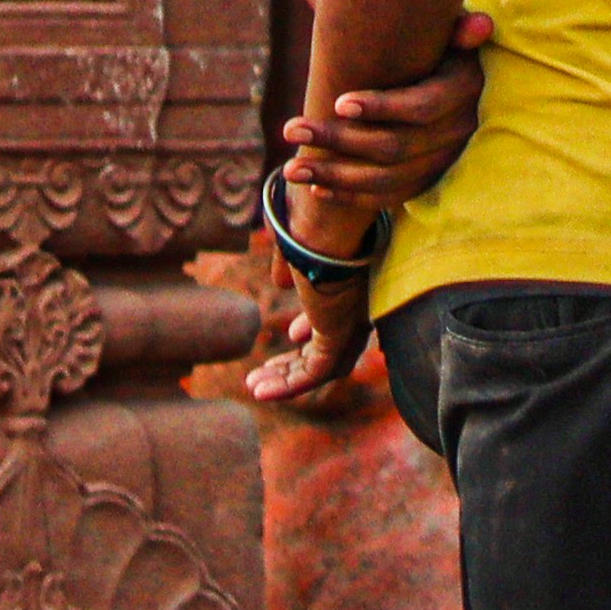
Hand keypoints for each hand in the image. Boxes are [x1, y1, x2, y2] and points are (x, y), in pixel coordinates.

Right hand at [240, 231, 376, 407]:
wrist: (326, 219)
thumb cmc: (310, 220)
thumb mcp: (296, 246)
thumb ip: (289, 264)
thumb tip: (278, 280)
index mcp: (351, 283)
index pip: (336, 316)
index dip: (311, 328)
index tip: (292, 334)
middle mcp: (356, 305)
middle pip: (329, 348)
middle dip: (294, 361)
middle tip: (265, 371)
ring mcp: (349, 322)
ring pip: (320, 366)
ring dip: (286, 379)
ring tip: (254, 387)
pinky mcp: (338, 335)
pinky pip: (314, 373)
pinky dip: (288, 385)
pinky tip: (259, 391)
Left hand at [279, 14, 489, 211]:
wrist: (435, 63)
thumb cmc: (429, 36)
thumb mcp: (443, 26)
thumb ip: (456, 25)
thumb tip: (480, 25)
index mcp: (465, 87)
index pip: (424, 107)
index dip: (382, 107)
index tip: (337, 102)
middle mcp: (460, 129)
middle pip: (395, 147)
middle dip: (339, 140)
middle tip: (290, 129)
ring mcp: (443, 158)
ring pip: (387, 179)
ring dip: (335, 176)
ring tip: (290, 169)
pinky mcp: (427, 178)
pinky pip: (389, 198)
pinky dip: (352, 197)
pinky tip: (317, 189)